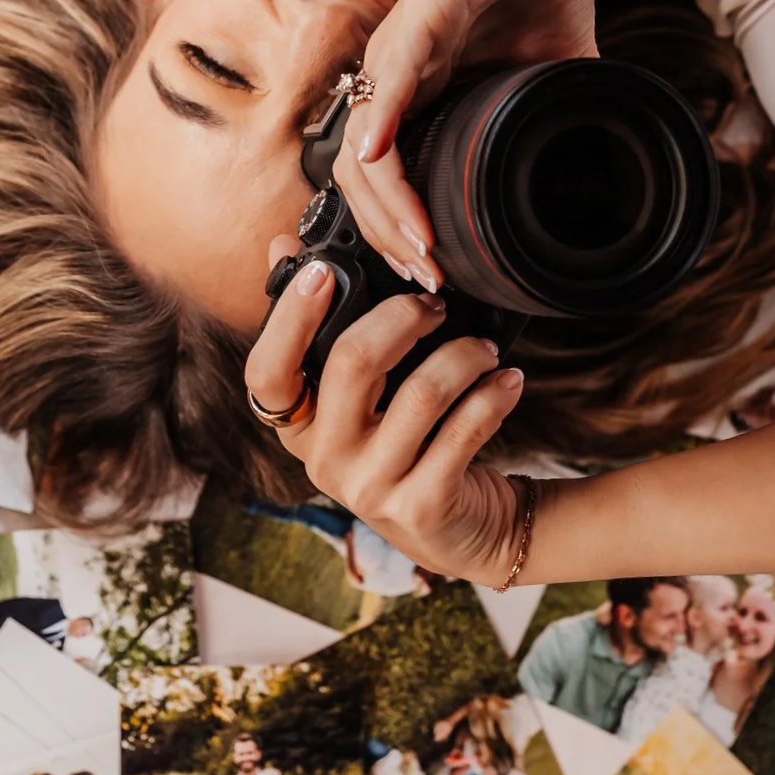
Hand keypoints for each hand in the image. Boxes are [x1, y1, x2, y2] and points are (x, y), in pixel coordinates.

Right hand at [246, 243, 527, 582]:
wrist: (461, 529)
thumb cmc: (407, 444)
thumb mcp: (360, 396)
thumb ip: (325, 329)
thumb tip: (282, 245)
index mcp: (299, 428)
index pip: (267, 372)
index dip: (289, 317)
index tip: (322, 270)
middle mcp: (324, 461)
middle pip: (352, 362)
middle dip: (404, 316)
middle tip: (436, 304)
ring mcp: (370, 488)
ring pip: (421, 392)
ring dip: (463, 355)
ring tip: (485, 348)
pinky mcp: (421, 506)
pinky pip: (464, 430)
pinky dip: (493, 394)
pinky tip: (507, 380)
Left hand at [343, 0, 596, 286]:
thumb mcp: (556, 64)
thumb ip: (557, 113)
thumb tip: (594, 171)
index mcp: (422, 90)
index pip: (389, 177)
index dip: (405, 229)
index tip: (441, 272)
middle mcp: (396, 75)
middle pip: (363, 178)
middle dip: (391, 240)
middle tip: (428, 285)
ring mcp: (400, 46)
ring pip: (365, 144)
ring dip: (387, 206)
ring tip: (419, 251)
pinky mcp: (419, 13)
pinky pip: (389, 77)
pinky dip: (383, 123)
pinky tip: (384, 163)